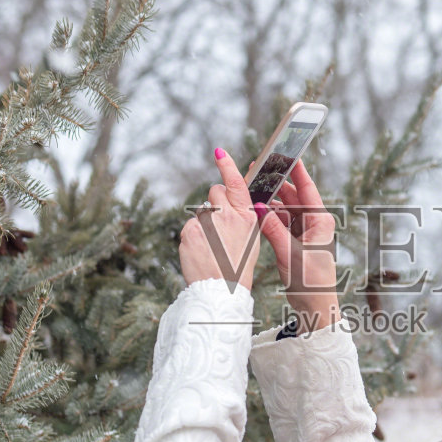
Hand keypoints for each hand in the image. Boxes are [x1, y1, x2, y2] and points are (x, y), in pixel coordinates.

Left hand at [178, 149, 265, 288]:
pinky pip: (190, 226)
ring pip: (202, 211)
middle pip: (215, 192)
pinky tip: (202, 251)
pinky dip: (194, 236)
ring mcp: (207, 223)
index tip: (219, 151)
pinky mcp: (190, 231)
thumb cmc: (239, 266)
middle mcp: (227, 215)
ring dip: (205, 223)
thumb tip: (234, 200)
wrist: (221, 290)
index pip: (236, 183)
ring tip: (212, 246)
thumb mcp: (251, 238)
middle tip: (219, 224)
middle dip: (215, 201)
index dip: (227, 165)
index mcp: (246, 216)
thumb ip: (243, 216)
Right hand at [253, 158, 340, 331]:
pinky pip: (280, 222)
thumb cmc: (311, 282)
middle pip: (293, 196)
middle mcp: (314, 223)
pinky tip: (255, 211)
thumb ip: (272, 229)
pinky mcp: (295, 241)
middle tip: (258, 171)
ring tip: (252, 190)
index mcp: (320, 221)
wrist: (316, 307)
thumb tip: (257, 207)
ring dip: (270, 202)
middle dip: (276, 184)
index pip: (307, 188)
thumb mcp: (289, 253)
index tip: (287, 153)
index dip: (296, 170)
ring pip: (285, 209)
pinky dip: (269, 217)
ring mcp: (304, 231)